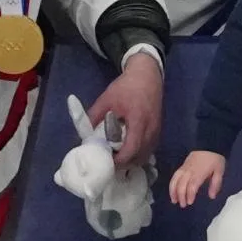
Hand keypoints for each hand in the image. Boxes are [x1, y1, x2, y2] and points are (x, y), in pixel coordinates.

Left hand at [87, 53, 163, 168]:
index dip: (120, 159)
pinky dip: (139, 153)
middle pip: (141, 155)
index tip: (107, 163)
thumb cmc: (127, 87)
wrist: (147, 76)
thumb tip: (83, 136)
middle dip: (126, 163)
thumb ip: (93, 117)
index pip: (132, 148)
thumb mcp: (106, 99)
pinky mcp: (158, 130)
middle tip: (109, 164)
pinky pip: (150, 148)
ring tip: (117, 158)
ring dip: (133, 159)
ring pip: (147, 154)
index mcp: (139, 120)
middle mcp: (151, 129)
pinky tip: (128, 151)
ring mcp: (157, 130)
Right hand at [169, 151, 225, 207]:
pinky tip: (172, 191)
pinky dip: (172, 184)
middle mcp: (190, 171)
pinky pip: (174, 176)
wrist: (208, 144)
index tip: (190, 202)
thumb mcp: (219, 171)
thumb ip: (215, 184)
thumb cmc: (215, 159)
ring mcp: (184, 168)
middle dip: (181, 195)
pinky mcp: (182, 166)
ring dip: (173, 191)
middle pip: (182, 184)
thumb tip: (212, 196)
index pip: (192, 185)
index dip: (189, 194)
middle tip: (183, 205)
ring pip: (175, 180)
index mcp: (199, 173)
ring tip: (174, 200)